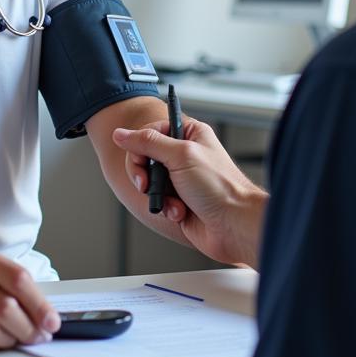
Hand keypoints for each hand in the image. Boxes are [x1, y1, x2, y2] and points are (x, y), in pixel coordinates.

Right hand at [113, 118, 265, 266]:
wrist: (233, 225)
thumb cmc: (219, 187)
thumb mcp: (181, 155)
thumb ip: (148, 142)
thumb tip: (122, 134)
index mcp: (190, 134)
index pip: (151, 131)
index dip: (140, 145)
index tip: (140, 159)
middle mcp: (185, 154)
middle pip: (145, 157)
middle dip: (145, 174)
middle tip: (146, 184)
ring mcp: (181, 178)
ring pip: (150, 181)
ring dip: (157, 194)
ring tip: (172, 201)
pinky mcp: (179, 200)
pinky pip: (159, 201)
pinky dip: (166, 207)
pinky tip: (180, 211)